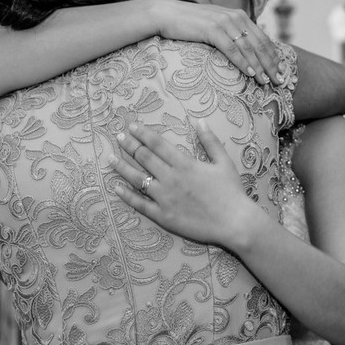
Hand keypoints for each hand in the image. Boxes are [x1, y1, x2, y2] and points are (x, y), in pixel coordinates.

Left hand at [110, 120, 266, 251]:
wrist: (234, 222)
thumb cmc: (231, 191)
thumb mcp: (224, 162)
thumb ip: (210, 141)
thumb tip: (200, 122)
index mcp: (185, 164)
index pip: (157, 144)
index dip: (143, 134)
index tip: (131, 127)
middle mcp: (170, 178)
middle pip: (144, 158)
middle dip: (129, 145)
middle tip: (118, 137)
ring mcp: (164, 198)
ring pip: (137, 179)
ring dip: (122, 167)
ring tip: (111, 159)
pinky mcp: (162, 215)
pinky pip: (140, 204)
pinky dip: (126, 195)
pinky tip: (116, 188)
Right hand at [148, 0, 283, 85]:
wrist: (165, 14)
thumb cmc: (190, 24)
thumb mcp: (216, 25)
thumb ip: (232, 33)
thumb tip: (245, 51)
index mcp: (240, 16)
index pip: (263, 39)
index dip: (274, 56)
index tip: (282, 70)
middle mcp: (236, 17)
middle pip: (260, 44)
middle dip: (272, 64)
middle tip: (280, 81)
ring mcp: (224, 22)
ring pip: (249, 48)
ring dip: (260, 67)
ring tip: (267, 82)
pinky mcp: (212, 29)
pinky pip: (232, 49)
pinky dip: (243, 62)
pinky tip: (250, 73)